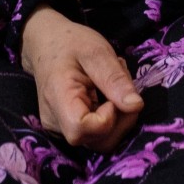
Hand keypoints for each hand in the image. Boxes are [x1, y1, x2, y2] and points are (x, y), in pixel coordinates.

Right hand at [19, 4, 144, 152]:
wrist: (47, 44)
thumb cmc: (70, 43)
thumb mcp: (96, 51)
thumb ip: (115, 79)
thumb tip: (136, 106)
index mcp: (58, 98)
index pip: (82, 129)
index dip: (107, 117)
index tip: (112, 93)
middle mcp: (55, 121)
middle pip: (97, 140)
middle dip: (121, 117)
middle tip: (121, 83)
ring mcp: (61, 128)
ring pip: (100, 140)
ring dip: (119, 117)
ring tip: (113, 86)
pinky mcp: (68, 129)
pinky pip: (96, 134)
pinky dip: (110, 117)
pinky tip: (105, 94)